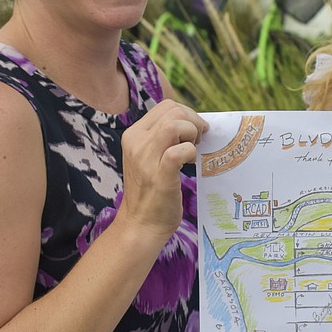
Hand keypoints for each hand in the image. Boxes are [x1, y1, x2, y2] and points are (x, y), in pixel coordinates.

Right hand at [118, 99, 207, 240]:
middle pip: (173, 111)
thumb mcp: (149, 157)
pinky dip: (191, 152)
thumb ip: (162, 139)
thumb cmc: (151, 191)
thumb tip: (191, 122)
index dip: (187, 114)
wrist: (140, 224)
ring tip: (193, 150)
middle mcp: (136, 142)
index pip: (165, 106)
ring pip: (174, 125)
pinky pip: (179, 150)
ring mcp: (145, 158)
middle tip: (198, 141)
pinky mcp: (159, 175)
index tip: (194, 132)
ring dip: (192, 134)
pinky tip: (190, 163)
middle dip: (193, 122)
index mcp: (133, 135)